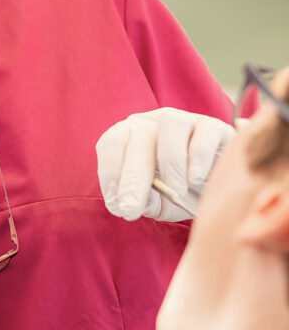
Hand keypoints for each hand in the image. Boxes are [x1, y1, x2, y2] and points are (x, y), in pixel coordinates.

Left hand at [96, 107, 234, 221]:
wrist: (220, 193)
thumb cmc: (179, 194)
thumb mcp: (155, 202)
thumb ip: (142, 201)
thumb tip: (125, 203)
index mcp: (131, 135)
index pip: (112, 143)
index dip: (110, 172)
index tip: (115, 203)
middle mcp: (154, 123)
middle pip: (139, 139)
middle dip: (132, 178)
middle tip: (131, 210)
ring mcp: (186, 120)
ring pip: (171, 125)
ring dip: (170, 162)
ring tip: (177, 189)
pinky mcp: (215, 127)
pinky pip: (204, 134)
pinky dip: (198, 159)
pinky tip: (196, 179)